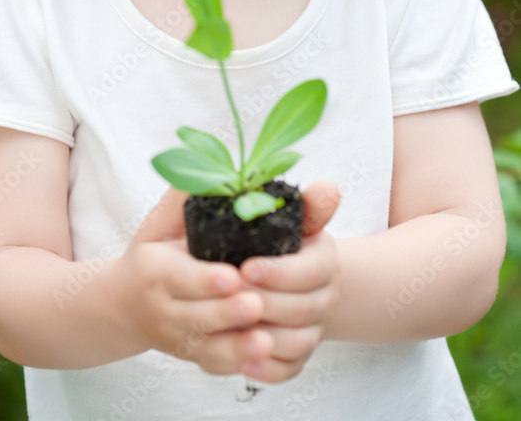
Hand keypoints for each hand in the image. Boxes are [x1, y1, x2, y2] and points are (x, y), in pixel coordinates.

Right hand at [113, 187, 269, 375]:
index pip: (182, 277)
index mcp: (156, 270)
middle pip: (198, 315)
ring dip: (238, 347)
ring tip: (267, 342)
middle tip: (257, 305)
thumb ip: (182, 198)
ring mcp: (177, 338)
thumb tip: (209, 168)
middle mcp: (164, 308)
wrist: (121, 306)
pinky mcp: (191, 357)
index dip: (206, 279)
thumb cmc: (150, 255)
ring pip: (209, 347)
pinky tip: (262, 361)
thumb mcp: (158, 224)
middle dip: (228, 312)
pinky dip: (236, 365)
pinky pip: (214, 366)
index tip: (232, 277)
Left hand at [237, 180, 340, 383]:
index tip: (245, 268)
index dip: (279, 272)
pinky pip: (291, 369)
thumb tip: (327, 188)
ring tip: (234, 333)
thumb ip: (300, 202)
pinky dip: (270, 370)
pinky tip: (244, 364)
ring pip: (299, 342)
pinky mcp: (300, 354)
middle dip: (266, 304)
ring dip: (267, 340)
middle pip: (304, 308)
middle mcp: (325, 296)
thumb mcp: (287, 216)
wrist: (286, 277)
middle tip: (230, 299)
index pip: (311, 270)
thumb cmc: (276, 239)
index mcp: (323, 259)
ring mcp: (315, 328)